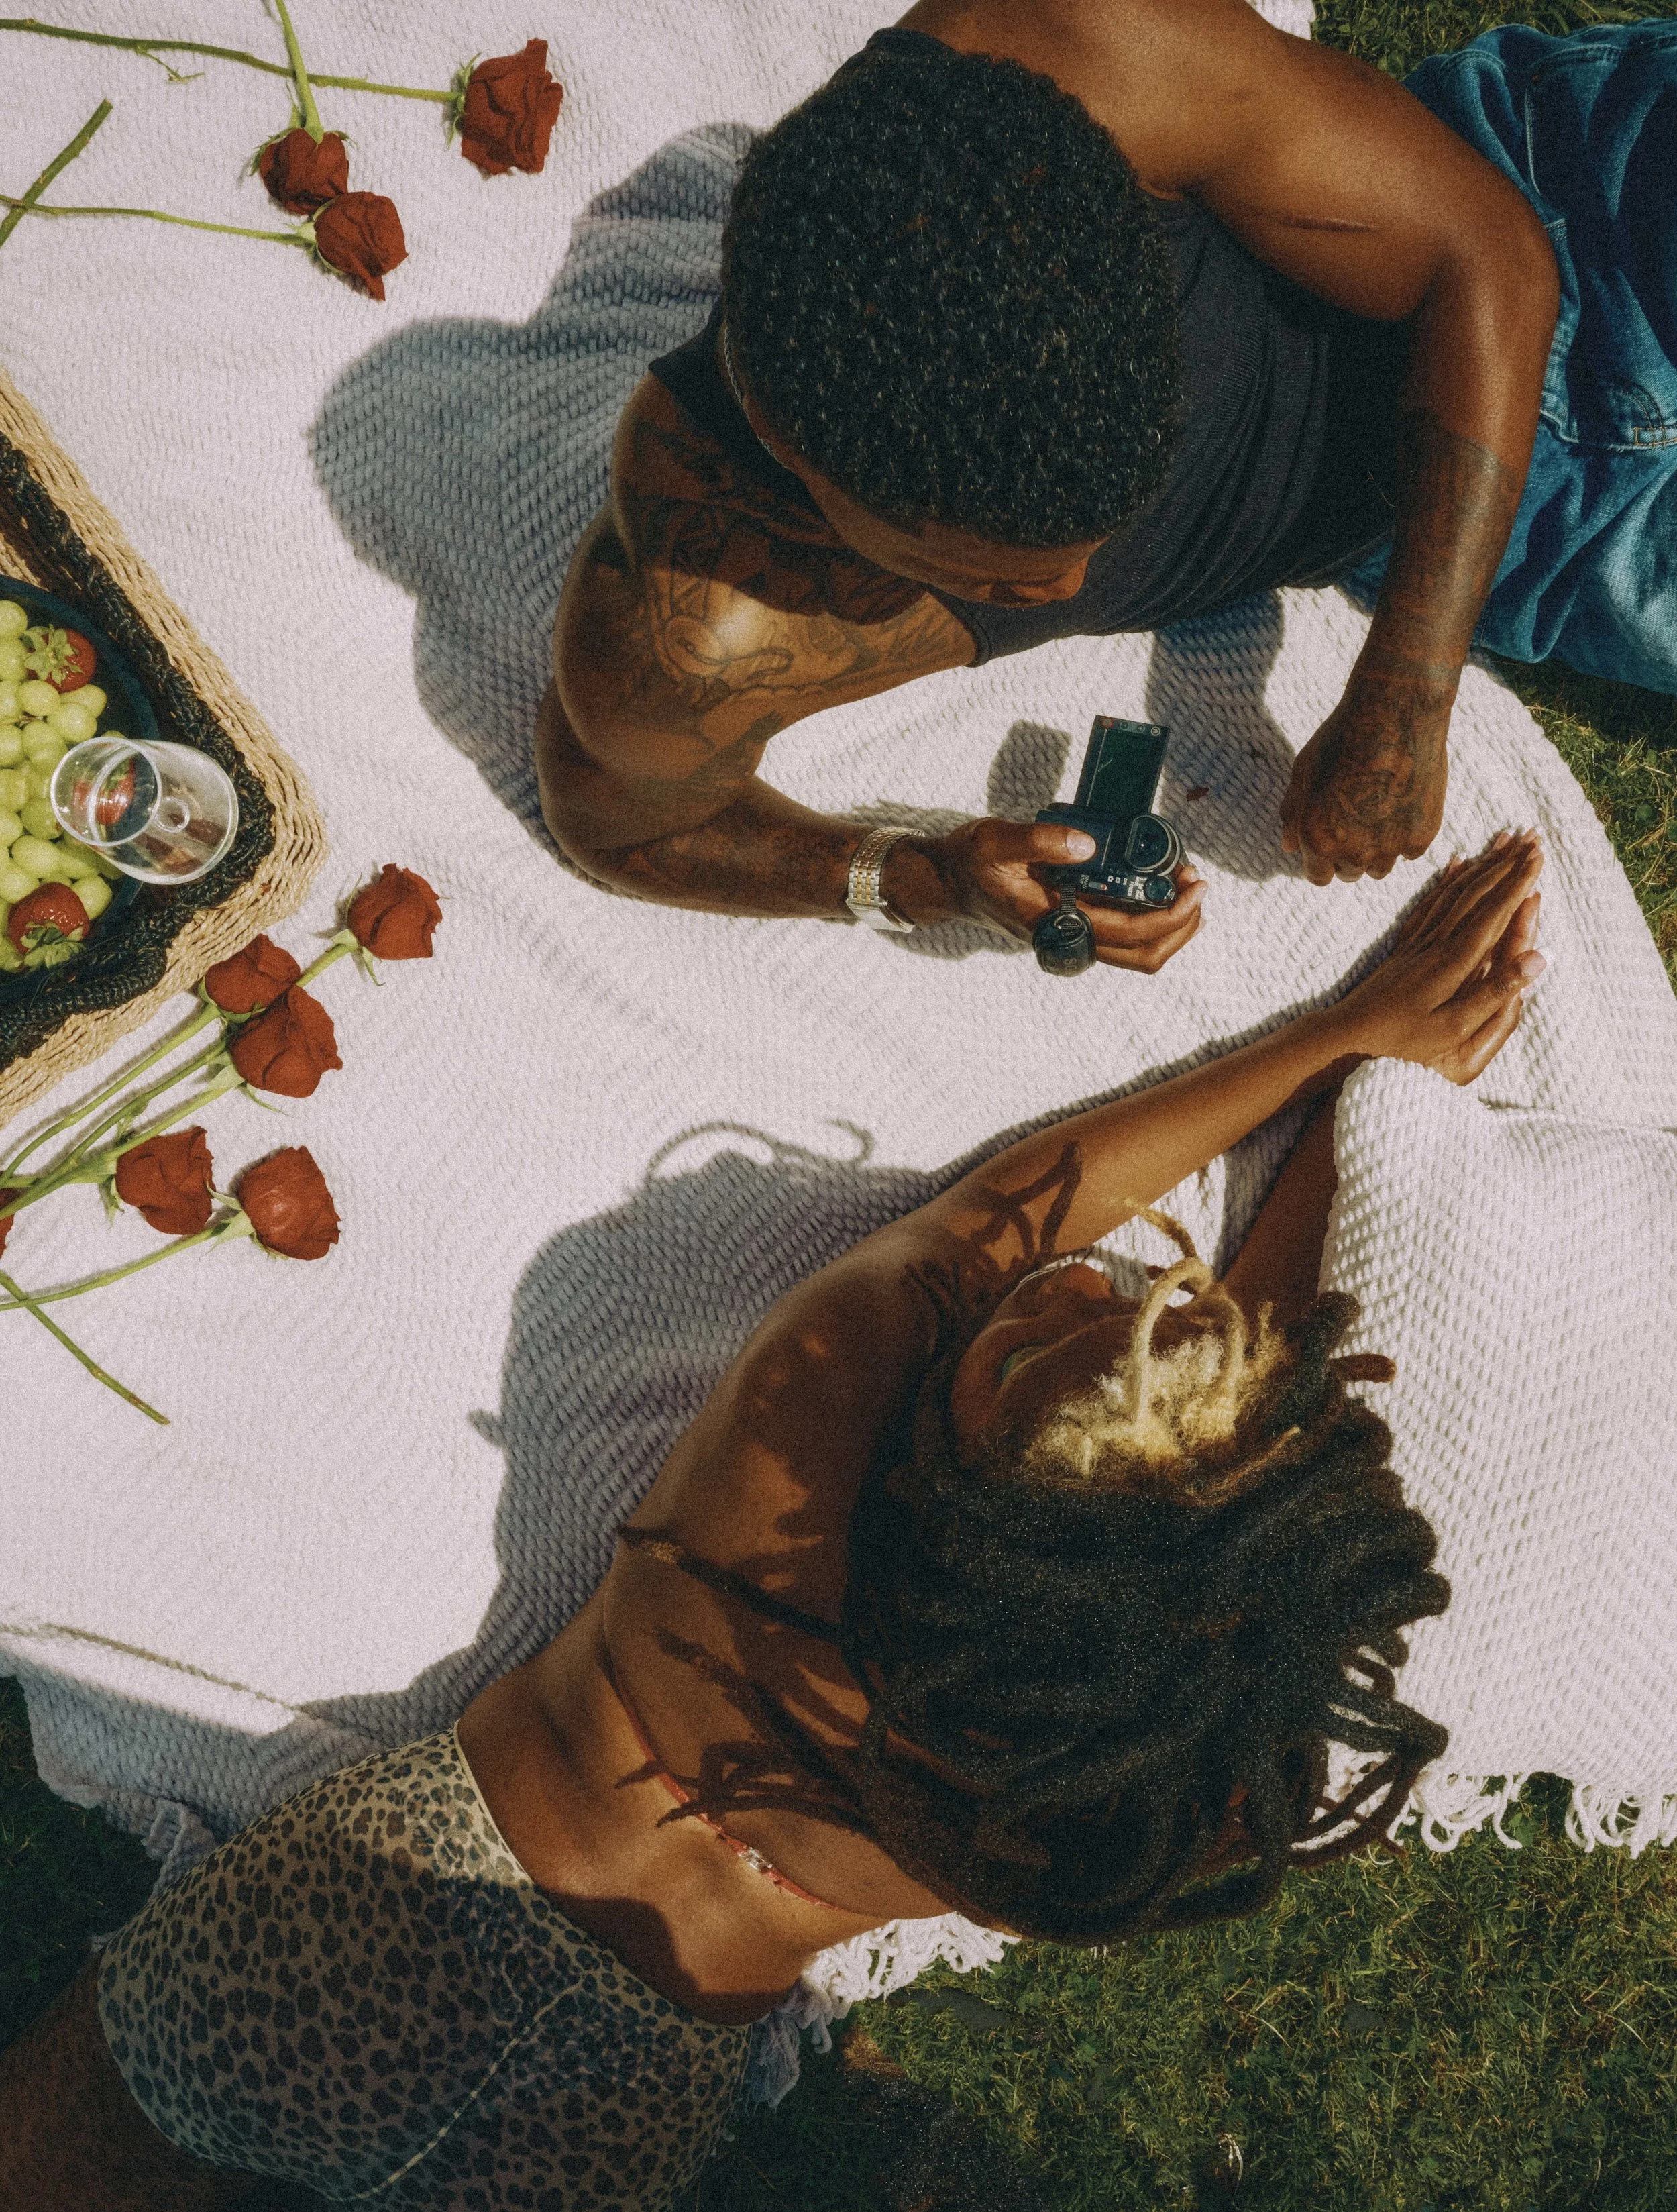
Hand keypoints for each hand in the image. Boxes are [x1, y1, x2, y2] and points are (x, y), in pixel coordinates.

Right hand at [909, 818, 1203, 973]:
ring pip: (1138, 954)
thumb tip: (1088, 844)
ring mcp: (1074, 937)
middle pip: (1144, 956)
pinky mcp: (1075, 926)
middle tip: (1197, 884)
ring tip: (1187, 888)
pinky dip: (1152, 918)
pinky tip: (1159, 888)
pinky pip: (1124, 937)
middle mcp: (1069, 938)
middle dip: (1182, 924)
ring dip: (1172, 927)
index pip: (1127, 933)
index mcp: (1055, 923)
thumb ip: (1039, 840)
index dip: (1170, 914)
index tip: (1193, 884)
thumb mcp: (996, 840)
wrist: (950, 881)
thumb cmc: (971, 862)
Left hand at [1281, 684, 1451, 884]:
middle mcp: (1352, 852)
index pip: (1318, 877)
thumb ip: (1293, 813)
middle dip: (1348, 854)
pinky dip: (1406, 835)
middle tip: (1357, 818)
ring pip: (1380, 868)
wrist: (1395, 715)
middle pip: (1349, 873)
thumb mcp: (1303, 772)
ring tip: (1379, 812)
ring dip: (1377, 850)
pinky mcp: (1420, 838)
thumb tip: (1289, 847)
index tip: (1330, 842)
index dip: (1322, 860)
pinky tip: (1402, 802)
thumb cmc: (1341, 739)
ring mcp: (1389, 848)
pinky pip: (1409, 851)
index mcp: (1316, 841)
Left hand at [1333, 830, 1544, 1079]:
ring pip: (1456, 891)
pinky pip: (1430, 902)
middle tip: (1533, 835)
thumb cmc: (1405, 1044)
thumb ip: (1496, 992)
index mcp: (1455, 962)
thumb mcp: (1455, 1029)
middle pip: (1477, 893)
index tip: (1539, 855)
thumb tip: (1539, 958)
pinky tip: (1458, 862)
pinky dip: (1448, 880)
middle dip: (1507, 863)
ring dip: (1483, 864)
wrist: (1347, 1037)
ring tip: (1505, 839)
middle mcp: (1438, 943)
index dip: (1518, 882)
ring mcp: (1420, 941)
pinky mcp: (1406, 945)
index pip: (1495, 912)